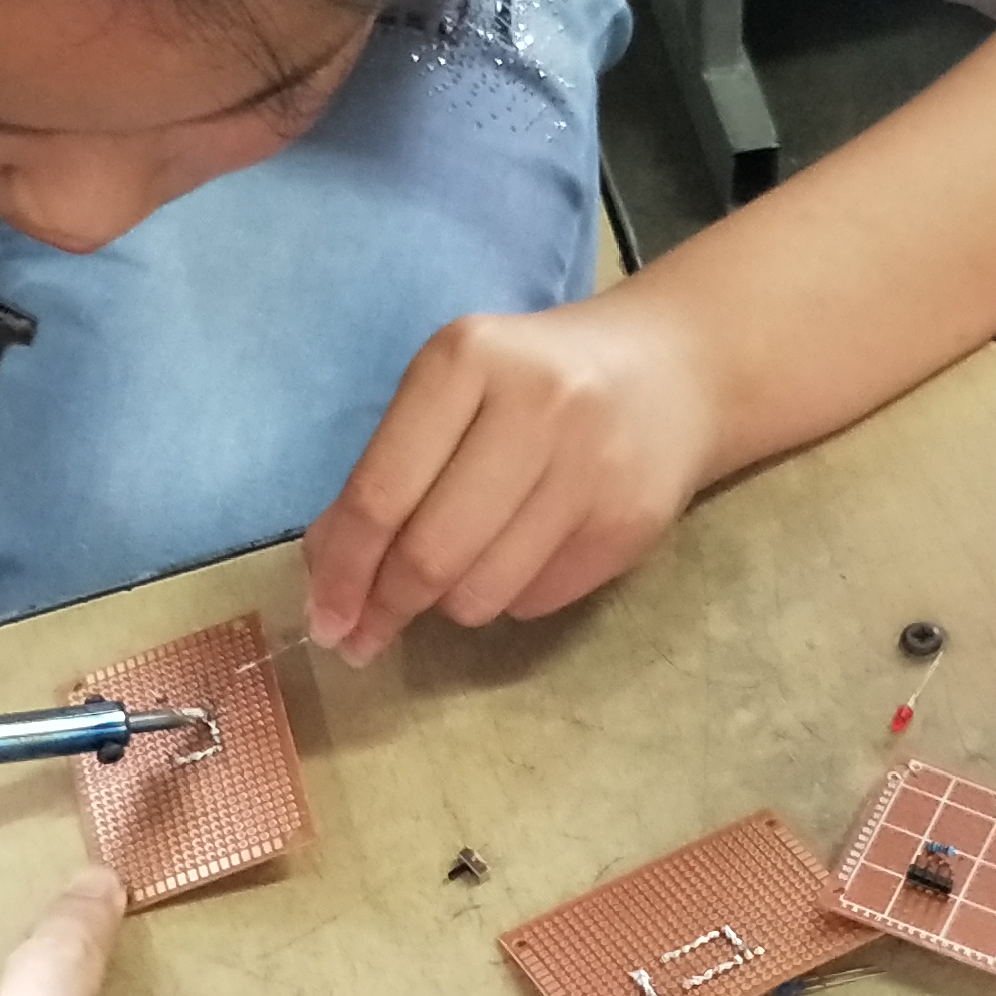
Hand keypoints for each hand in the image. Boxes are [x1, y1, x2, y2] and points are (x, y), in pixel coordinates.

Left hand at [300, 298, 719, 662]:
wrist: (673, 372)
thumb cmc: (534, 383)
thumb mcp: (454, 392)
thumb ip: (387, 470)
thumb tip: (329, 575)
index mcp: (467, 361)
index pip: (381, 493)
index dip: (342, 571)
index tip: (321, 620)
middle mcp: (535, 408)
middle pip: (430, 555)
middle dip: (385, 609)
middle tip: (363, 635)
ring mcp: (590, 468)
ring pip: (481, 594)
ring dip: (449, 605)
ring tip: (457, 573)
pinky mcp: (629, 523)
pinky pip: (534, 601)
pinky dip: (508, 596)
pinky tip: (524, 551)